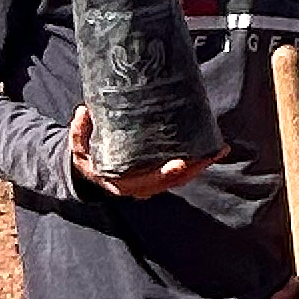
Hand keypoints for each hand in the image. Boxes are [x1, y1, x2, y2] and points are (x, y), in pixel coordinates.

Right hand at [70, 108, 219, 199]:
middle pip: (175, 181)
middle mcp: (142, 188)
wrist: (91, 174)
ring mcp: (153, 185)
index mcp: (124, 183)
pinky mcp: (159, 177)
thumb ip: (79, 131)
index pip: (149, 181)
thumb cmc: (87, 160)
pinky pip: (182, 173)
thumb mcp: (78, 148)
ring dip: (201, 165)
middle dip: (196, 167)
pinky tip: (211, 149)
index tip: (181, 163)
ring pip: (182, 179)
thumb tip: (83, 111)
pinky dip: (196, 163)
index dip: (166, 174)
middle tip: (215, 151)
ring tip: (220, 148)